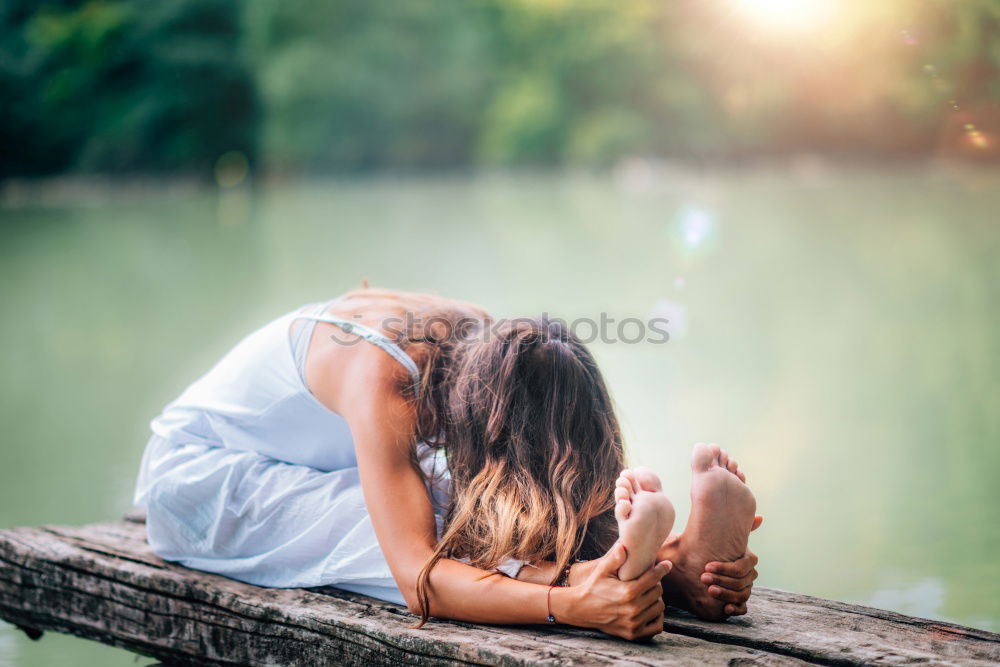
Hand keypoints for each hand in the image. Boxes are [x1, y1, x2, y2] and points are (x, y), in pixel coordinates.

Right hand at [553, 544, 670, 640]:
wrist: (581, 610)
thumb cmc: (593, 586)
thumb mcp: (602, 570)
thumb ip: (615, 558)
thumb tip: (624, 545)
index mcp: (627, 591)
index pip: (653, 578)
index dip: (662, 569)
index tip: (667, 564)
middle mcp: (633, 609)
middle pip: (658, 592)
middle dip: (656, 583)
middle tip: (651, 579)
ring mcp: (634, 623)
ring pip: (659, 608)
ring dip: (656, 599)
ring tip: (649, 593)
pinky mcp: (633, 634)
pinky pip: (657, 626)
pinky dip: (657, 618)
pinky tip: (649, 610)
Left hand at [700, 515, 761, 615]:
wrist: (694, 567)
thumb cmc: (706, 549)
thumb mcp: (714, 537)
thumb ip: (732, 526)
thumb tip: (760, 516)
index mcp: (744, 560)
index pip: (744, 566)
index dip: (727, 567)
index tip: (707, 565)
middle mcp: (746, 575)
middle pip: (742, 581)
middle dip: (723, 580)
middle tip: (704, 578)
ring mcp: (742, 589)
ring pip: (743, 595)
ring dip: (727, 594)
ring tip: (710, 590)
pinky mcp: (736, 602)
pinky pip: (743, 608)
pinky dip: (736, 609)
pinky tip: (725, 608)